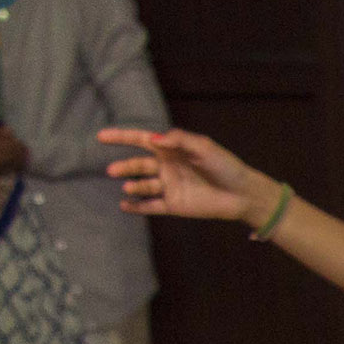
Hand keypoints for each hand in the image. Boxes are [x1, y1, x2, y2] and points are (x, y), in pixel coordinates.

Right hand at [101, 125, 270, 222]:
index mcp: (172, 149)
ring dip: (133, 187)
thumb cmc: (226, 166)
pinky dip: (138, 207)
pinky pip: (151, 206)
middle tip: (113, 170)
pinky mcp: (174, 205)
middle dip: (125, 167)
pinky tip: (124, 206)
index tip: (101, 137)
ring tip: (128, 188)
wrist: (242, 194)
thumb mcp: (204, 147)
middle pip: (139, 165)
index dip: (121, 138)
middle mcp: (167, 167)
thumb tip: (153, 140)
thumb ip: (179, 140)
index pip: (140, 141)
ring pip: (143, 185)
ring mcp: (169, 186)